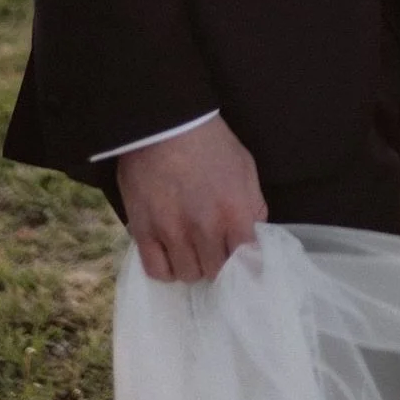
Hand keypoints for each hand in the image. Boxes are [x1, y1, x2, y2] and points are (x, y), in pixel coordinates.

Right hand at [117, 115, 266, 282]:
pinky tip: (172, 256)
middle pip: (216, 271)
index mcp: (234, 211)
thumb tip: (255, 235)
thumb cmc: (210, 142)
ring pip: (188, 275)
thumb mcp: (245, 167)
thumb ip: (253, 204)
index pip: (248, 261)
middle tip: (215, 250)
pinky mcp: (144, 231)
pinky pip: (157, 271)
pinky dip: (167, 269)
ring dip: (194, 265)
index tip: (244, 262)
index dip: (248, 264)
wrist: (165, 124)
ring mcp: (172, 232)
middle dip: (219, 263)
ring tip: (193, 250)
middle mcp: (205, 228)